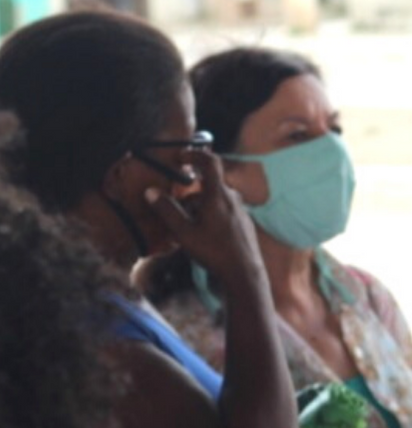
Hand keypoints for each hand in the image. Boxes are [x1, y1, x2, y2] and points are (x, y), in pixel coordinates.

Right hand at [142, 149, 267, 292]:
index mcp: (218, 195)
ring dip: (199, 208)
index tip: (180, 156)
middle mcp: (233, 198)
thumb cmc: (214, 251)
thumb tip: (150, 191)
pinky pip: (224, 212)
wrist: (245, 273)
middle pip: (208, 186)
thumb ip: (167, 210)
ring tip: (187, 229)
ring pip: (215, 201)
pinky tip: (203, 236)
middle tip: (176, 210)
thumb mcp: (184, 232)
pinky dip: (210, 216)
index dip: (194, 153)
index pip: (210, 161)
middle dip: (189, 195)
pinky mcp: (244, 223)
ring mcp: (241, 211)